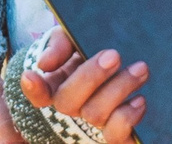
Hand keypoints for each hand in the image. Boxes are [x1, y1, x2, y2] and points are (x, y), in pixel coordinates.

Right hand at [21, 29, 149, 143]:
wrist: (122, 62)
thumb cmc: (91, 48)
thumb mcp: (74, 38)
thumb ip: (59, 44)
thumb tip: (45, 64)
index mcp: (55, 84)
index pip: (37, 92)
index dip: (33, 88)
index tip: (30, 75)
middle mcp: (71, 107)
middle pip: (68, 102)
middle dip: (91, 77)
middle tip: (114, 55)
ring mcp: (92, 123)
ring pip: (96, 115)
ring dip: (119, 90)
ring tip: (140, 69)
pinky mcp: (114, 133)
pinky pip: (116, 136)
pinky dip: (128, 118)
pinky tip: (139, 99)